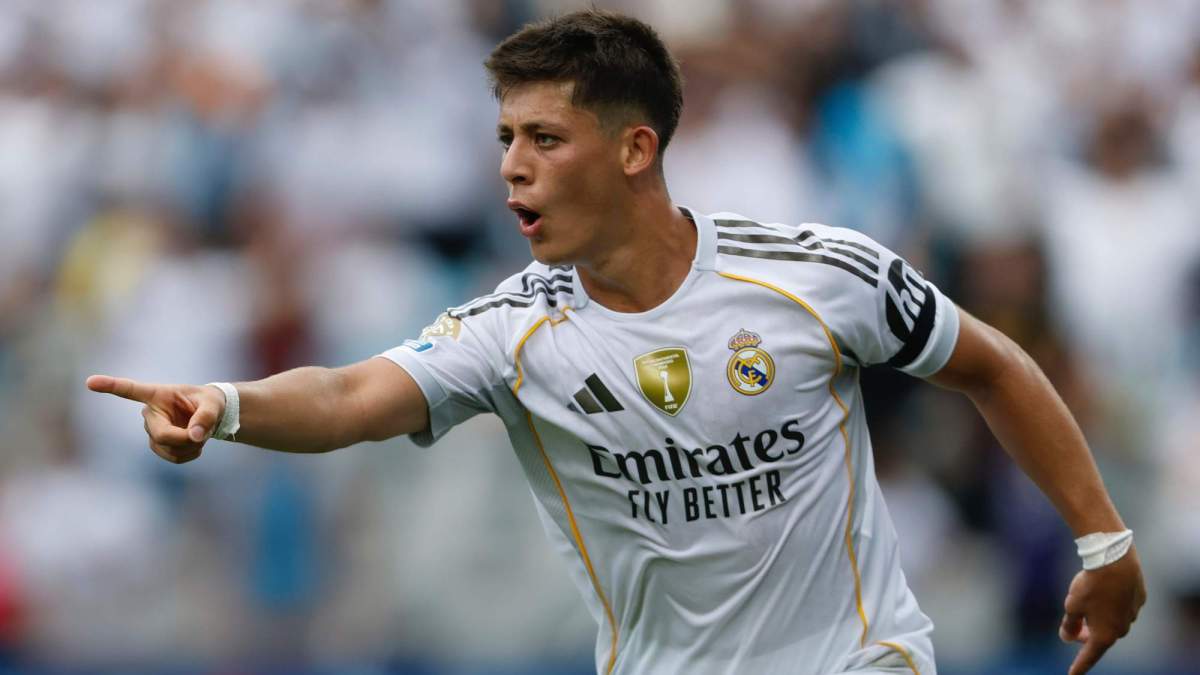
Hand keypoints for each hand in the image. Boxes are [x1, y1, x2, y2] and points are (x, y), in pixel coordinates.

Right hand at [86, 375, 226, 463]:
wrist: (211, 416)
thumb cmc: (211, 403)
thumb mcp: (215, 404)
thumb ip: (207, 417)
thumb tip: (194, 435)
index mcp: (158, 395)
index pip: (131, 390)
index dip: (110, 386)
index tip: (90, 381)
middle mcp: (149, 413)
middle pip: (162, 435)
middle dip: (186, 439)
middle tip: (203, 433)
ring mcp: (152, 431)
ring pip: (169, 450)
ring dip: (191, 447)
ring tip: (200, 433)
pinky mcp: (158, 445)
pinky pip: (175, 458)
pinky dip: (190, 454)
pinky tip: (195, 442)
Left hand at [1059, 546, 1145, 673]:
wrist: (1116, 561)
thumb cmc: (1091, 586)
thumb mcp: (1072, 606)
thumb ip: (1069, 625)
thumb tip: (1067, 638)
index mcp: (1104, 635)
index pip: (1089, 656)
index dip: (1080, 666)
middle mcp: (1122, 629)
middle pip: (1102, 638)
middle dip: (1087, 636)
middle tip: (1075, 631)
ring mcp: (1132, 614)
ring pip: (1113, 621)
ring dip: (1100, 618)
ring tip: (1088, 606)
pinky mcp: (1139, 599)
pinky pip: (1122, 606)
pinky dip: (1111, 604)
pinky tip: (1105, 591)